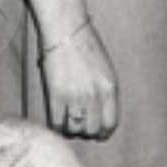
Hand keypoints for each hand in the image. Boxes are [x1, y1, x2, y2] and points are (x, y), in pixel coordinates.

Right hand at [43, 20, 118, 140]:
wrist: (67, 32)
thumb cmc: (87, 47)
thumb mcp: (106, 70)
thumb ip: (105, 93)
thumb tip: (100, 117)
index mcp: (110, 88)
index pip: (110, 123)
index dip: (104, 132)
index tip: (98, 134)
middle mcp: (94, 96)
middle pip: (91, 130)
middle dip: (86, 132)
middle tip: (81, 127)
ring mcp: (75, 97)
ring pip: (74, 130)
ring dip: (71, 130)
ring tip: (69, 122)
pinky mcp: (56, 96)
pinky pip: (57, 124)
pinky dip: (57, 127)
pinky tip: (57, 120)